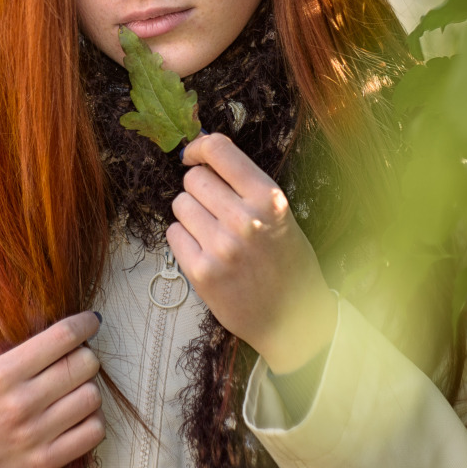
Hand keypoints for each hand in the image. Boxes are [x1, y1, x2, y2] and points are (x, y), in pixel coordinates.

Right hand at [0, 311, 104, 467]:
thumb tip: (32, 311)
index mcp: (2, 373)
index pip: (60, 338)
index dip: (84, 324)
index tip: (90, 321)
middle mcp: (21, 403)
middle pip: (83, 365)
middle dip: (85, 354)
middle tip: (75, 357)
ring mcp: (35, 435)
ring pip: (92, 397)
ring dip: (88, 387)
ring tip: (74, 387)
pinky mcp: (46, 462)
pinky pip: (93, 433)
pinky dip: (92, 419)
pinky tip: (77, 415)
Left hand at [167, 133, 336, 373]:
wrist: (294, 319)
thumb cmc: (286, 261)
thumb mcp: (279, 214)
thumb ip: (244, 184)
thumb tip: (201, 150)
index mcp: (269, 199)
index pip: (218, 150)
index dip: (198, 148)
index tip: (192, 156)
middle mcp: (245, 220)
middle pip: (193, 179)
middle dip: (200, 189)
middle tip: (216, 209)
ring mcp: (220, 247)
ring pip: (179, 204)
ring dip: (191, 215)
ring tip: (214, 233)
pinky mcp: (200, 272)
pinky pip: (173, 234)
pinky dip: (184, 239)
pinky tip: (206, 252)